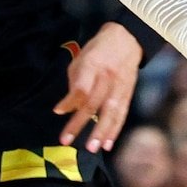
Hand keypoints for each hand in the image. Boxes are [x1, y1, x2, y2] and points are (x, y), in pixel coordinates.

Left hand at [55, 22, 141, 152]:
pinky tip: (108, 144)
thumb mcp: (81, 58)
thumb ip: (74, 82)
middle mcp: (106, 78)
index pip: (81, 87)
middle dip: (79, 123)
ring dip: (100, 132)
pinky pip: (121, 114)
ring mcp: (119, 87)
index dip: (69, 101)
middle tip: (67, 141)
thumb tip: (67, 108)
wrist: (128, 39)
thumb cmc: (98, 50)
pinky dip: (115, 130)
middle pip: (93, 103)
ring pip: (110, 112)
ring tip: (92, 148)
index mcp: (92, 65)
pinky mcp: (128, 94)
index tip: (57, 112)